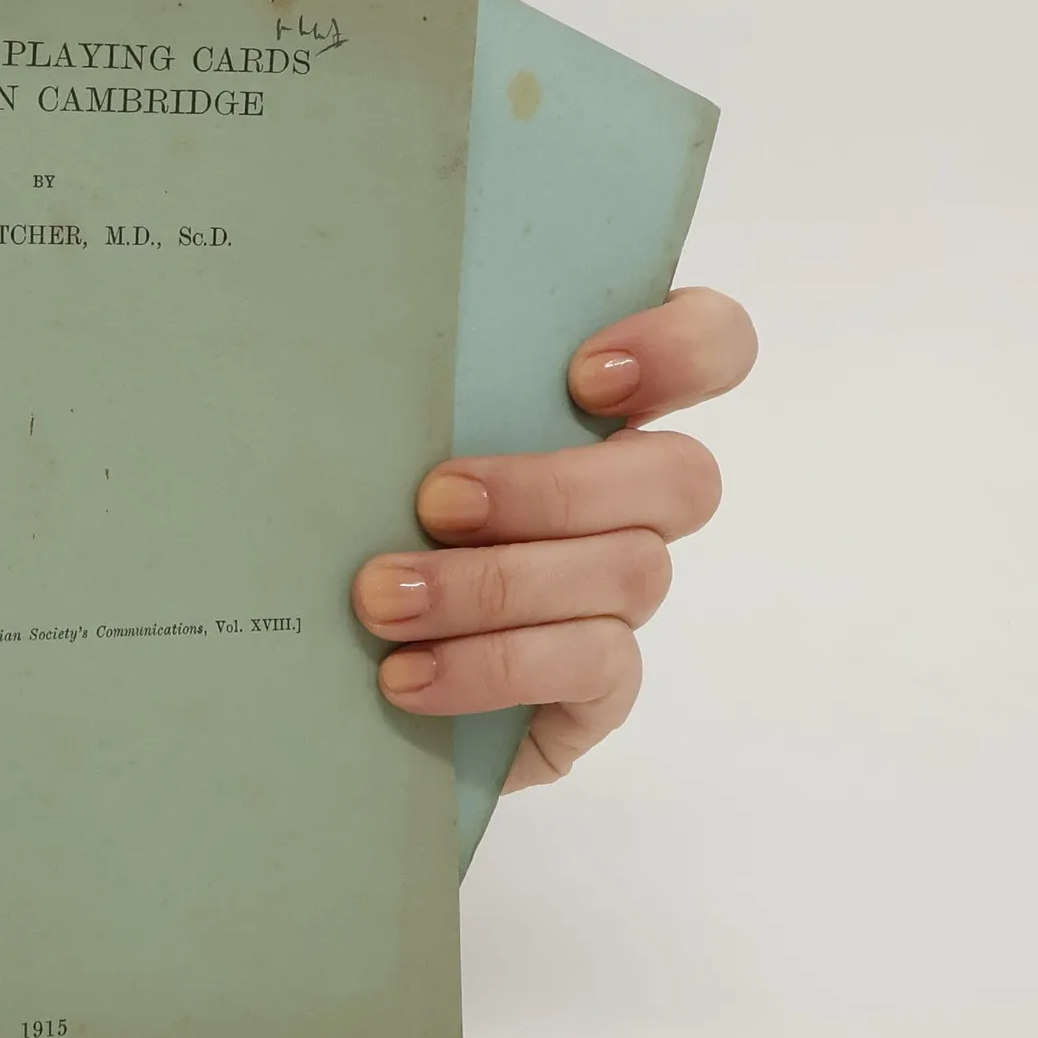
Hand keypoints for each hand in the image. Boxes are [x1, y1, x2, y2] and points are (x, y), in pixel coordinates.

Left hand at [353, 287, 756, 790]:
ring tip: (383, 601)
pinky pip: (595, 668)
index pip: (710, 348)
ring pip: (630, 574)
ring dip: (496, 585)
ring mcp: (621, 600)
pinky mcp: (599, 689)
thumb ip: (399, 394)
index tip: (583, 376)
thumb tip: (350, 347)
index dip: (681, 349)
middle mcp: (628, 504)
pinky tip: (408, 673)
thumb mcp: (369, 447)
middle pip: (680, 476)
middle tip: (435, 504)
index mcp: (590, 415)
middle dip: (555, 489)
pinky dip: (494, 667)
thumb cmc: (354, 527)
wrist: (326, 684)